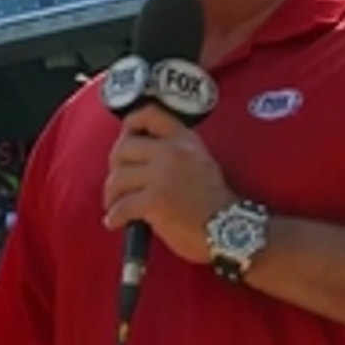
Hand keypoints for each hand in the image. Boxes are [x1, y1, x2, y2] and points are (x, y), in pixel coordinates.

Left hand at [102, 103, 237, 264]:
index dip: (130, 124)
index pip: (149, 114)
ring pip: (118, 178)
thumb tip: (138, 158)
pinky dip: (115, 216)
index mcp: (183, 140)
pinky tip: (116, 222)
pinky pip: (122, 206)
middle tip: (118, 183)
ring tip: (116, 205)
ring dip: (112, 195)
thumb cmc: (215, 203)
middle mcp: (171, 151)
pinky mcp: (154, 201)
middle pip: (123, 148)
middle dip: (115, 167)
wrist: (231, 229)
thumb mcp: (200, 162)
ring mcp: (162, 175)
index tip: (125, 139)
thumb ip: (174, 153)